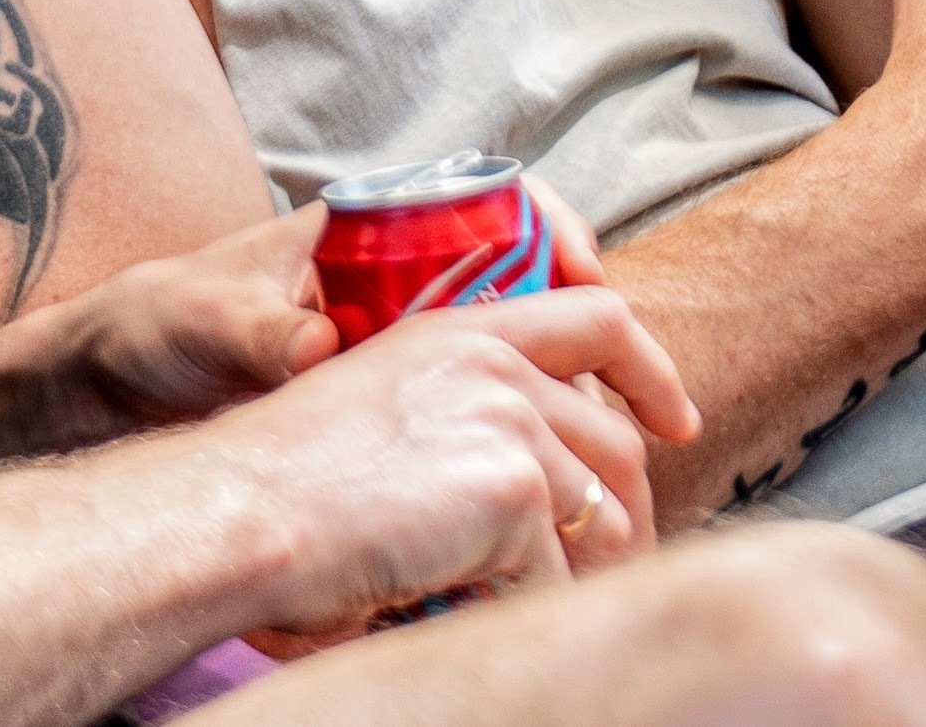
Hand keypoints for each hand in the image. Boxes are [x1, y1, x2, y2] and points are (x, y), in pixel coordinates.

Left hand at [0, 185, 615, 465]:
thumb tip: (314, 342)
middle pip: (531, 285)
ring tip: (623, 473)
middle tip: (657, 411)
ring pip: (517, 358)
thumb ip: (254, 329)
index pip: (493, 200)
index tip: (597, 279)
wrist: (107, 390)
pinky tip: (544, 503)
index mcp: (364, 236)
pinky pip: (478, 413)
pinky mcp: (388, 405)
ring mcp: (397, 344)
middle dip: (601, 337)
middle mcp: (396, 282)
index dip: (559, 229)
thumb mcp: (196, 324)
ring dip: (572, 406)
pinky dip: (520, 450)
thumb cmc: (153, 332)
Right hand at [206, 286, 699, 631]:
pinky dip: (519, 610)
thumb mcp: (389, 402)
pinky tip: (467, 607)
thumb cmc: (293, 473)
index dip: (650, 371)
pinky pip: (555, 577)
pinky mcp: (513, 488)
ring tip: (531, 601)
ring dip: (579, 575)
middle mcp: (496, 361)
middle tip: (611, 564)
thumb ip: (469, 411)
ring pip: (600, 518)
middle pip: (616, 439)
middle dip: (629, 513)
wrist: (249, 506)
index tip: (676, 422)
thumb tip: (548, 481)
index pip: (597, 317)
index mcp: (463, 328)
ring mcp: (510, 419)